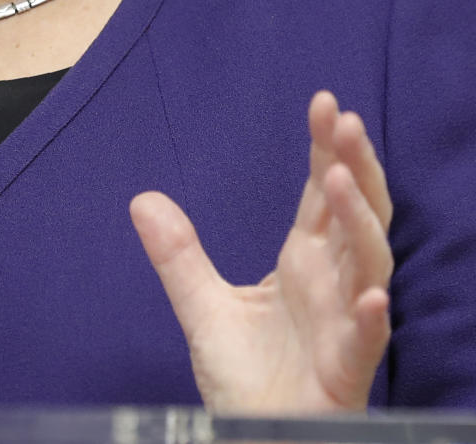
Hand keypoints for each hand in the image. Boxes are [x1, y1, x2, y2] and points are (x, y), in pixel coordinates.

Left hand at [130, 92, 392, 412]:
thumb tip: (142, 199)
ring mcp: (343, 324)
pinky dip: (370, 316)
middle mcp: (330, 283)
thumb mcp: (203, 308)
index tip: (325, 103)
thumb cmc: (245, 381)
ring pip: (367, 263)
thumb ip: (179, 255)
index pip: (321, 194)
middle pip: (356, 214)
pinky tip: (369, 295)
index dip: (327, 149)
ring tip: (341, 179)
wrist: (253, 442)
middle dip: (356, 166)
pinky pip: (366, 341)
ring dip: (360, 222)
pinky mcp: (345, 370)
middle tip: (347, 120)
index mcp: (303, 262)